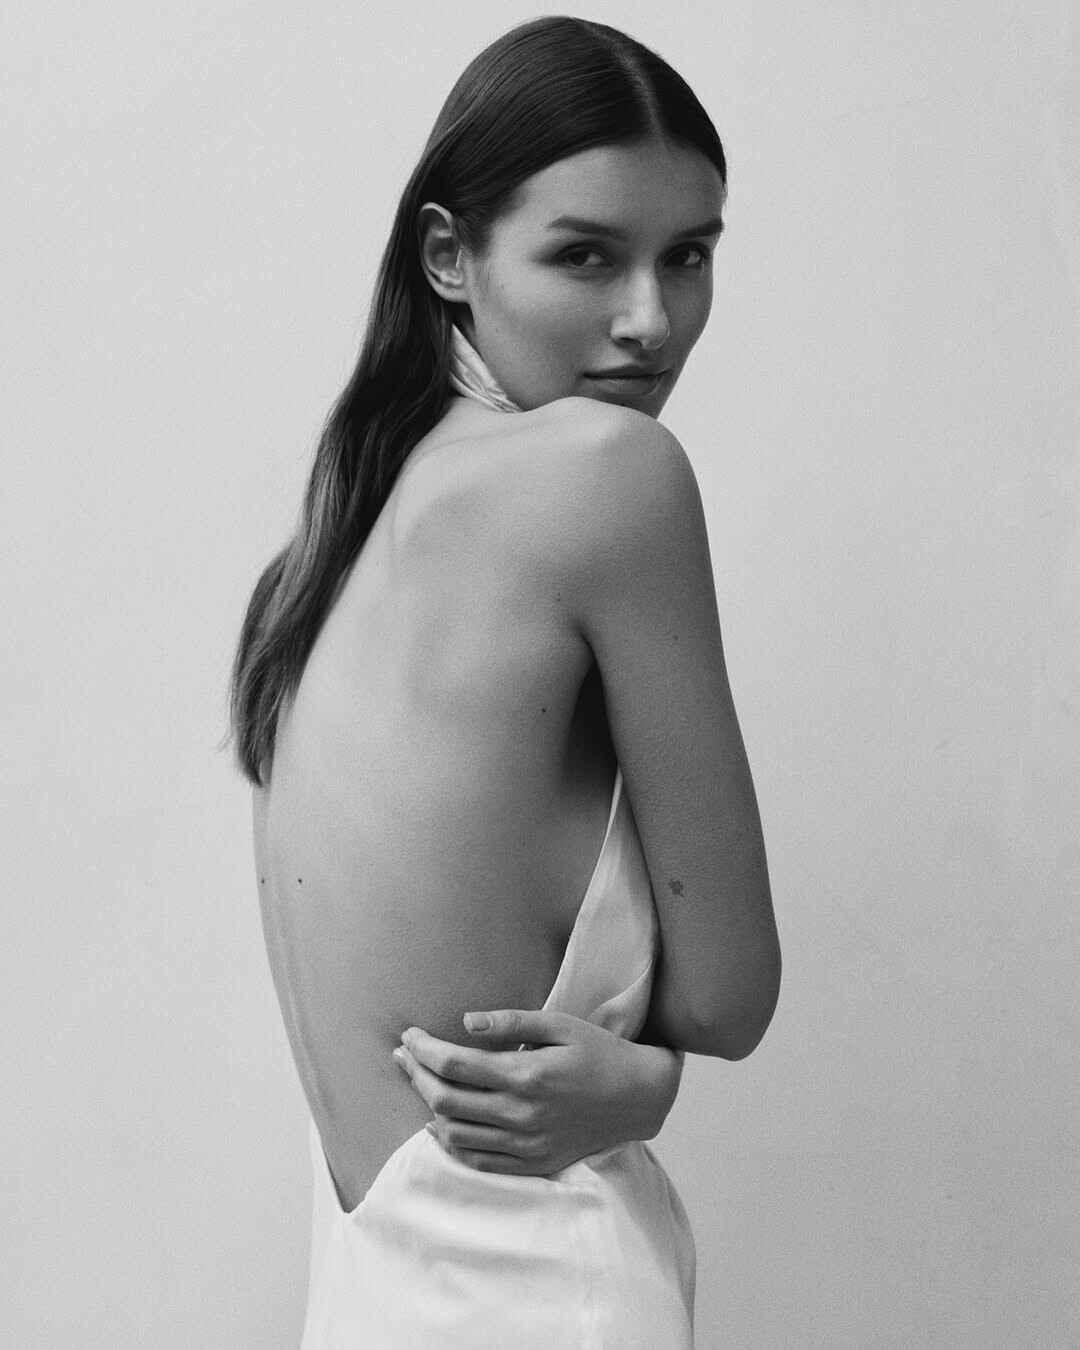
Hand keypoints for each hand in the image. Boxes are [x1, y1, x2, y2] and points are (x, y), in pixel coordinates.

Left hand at [394, 1009, 683, 1175]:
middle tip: (404, 1056)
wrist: (639, 1097)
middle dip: (415, 1075)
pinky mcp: (533, 1163)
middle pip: (444, 1100)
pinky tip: (440, 1124)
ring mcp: (525, 1144)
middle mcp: (521, 1114)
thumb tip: (466, 1022)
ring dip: (427, 1108)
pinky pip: (477, 1161)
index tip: (409, 1036)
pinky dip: (451, 1143)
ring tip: (419, 1083)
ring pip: (454, 1134)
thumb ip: (511, 1022)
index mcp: (526, 1075)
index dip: (423, 1050)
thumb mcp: (560, 1025)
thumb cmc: (599, 1052)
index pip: (453, 1065)